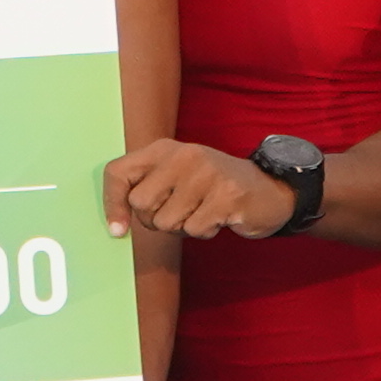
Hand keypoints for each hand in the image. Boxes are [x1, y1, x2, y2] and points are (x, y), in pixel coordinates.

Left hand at [105, 140, 296, 242]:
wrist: (268, 189)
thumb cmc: (212, 188)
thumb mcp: (176, 177)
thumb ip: (146, 189)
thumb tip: (115, 226)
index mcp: (163, 148)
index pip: (117, 172)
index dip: (112, 204)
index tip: (117, 230)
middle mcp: (182, 155)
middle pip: (140, 204)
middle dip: (154, 221)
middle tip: (178, 214)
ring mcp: (206, 173)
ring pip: (167, 222)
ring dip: (183, 227)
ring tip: (202, 212)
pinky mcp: (227, 195)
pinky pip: (195, 230)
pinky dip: (204, 232)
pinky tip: (218, 218)